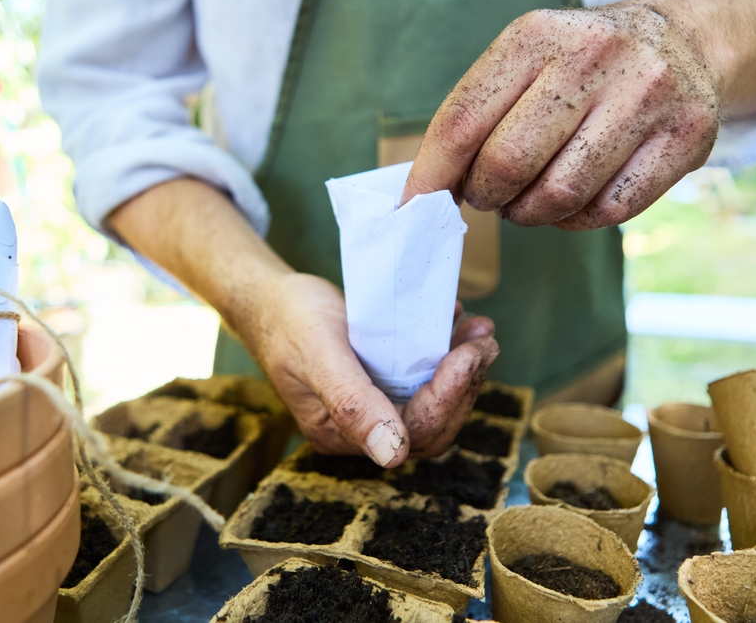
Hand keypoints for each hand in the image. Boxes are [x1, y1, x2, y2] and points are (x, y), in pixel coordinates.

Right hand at [245, 273, 498, 466]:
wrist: (270, 299)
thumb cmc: (287, 322)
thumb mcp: (318, 356)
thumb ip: (351, 404)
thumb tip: (393, 456)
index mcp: (341, 433)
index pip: (412, 432)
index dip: (447, 398)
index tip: (467, 356)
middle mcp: (363, 426)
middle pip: (431, 423)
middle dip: (465, 384)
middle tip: (485, 341)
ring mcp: (376, 402)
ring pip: (434, 400)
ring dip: (464, 368)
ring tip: (481, 331)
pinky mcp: (385, 379)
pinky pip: (425, 377)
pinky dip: (448, 352)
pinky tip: (457, 322)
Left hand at [403, 0, 755, 229]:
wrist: (682, 40)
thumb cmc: (578, 67)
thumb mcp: (525, 61)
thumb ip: (476, 116)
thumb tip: (426, 190)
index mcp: (536, 36)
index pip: (462, 122)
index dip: (431, 176)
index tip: (414, 207)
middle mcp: (593, 57)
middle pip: (507, 164)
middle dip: (485, 195)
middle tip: (489, 196)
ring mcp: (645, 96)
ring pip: (558, 195)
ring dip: (529, 213)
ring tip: (527, 200)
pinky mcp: (685, 138)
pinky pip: (607, 211)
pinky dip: (575, 221)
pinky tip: (570, 204)